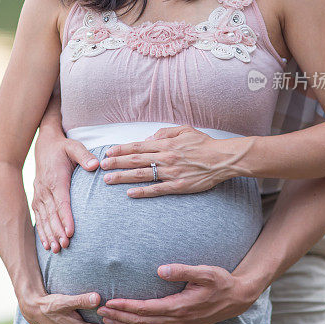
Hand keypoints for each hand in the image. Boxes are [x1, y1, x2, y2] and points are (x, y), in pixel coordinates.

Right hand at [32, 133, 98, 252]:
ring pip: (44, 219)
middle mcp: (45, 189)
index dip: (66, 217)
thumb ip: (84, 155)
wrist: (45, 146)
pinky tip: (46, 245)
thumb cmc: (63, 148)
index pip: (62, 201)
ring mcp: (40, 195)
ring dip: (49, 235)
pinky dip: (42, 232)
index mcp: (56, 179)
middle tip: (65, 246)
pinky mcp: (37, 199)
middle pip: (52, 214)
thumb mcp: (74, 146)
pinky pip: (39, 218)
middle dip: (58, 231)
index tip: (71, 232)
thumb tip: (95, 164)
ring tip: (56, 249)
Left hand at [96, 264, 261, 323]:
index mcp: (180, 307)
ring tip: (107, 322)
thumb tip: (160, 269)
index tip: (109, 302)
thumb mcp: (205, 272)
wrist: (236, 299)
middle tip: (99, 312)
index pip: (146, 310)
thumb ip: (182, 270)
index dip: (126, 307)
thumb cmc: (220, 281)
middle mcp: (178, 322)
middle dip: (119, 319)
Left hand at [100, 125, 244, 197]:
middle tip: (102, 166)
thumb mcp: (184, 130)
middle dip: (116, 163)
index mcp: (166, 144)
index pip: (138, 146)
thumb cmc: (203, 144)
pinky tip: (130, 193)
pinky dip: (142, 192)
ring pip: (142, 175)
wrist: (222, 159)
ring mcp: (171, 172)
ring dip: (123, 177)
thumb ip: (164, 132)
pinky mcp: (178, 186)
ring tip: (108, 180)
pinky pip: (157, 189)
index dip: (121, 149)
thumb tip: (148, 138)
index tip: (108, 152)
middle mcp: (165, 157)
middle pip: (135, 160)